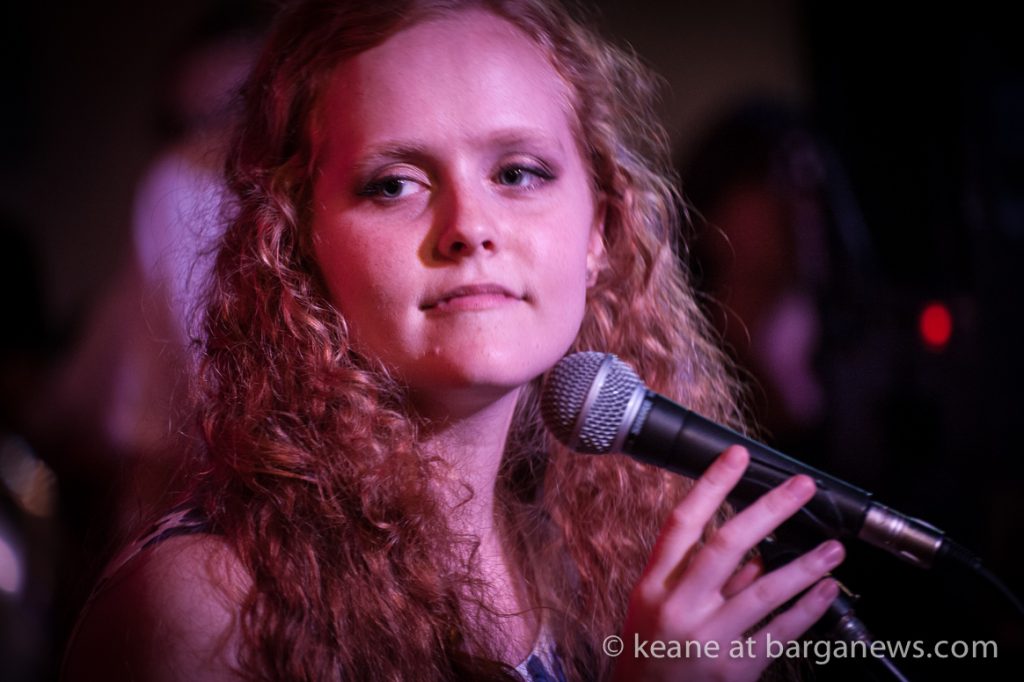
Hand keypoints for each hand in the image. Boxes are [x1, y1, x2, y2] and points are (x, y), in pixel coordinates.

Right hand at [612, 446, 843, 680]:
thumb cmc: (649, 653)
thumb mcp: (653, 607)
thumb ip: (696, 576)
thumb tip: (749, 545)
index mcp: (654, 585)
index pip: (682, 522)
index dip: (712, 485)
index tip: (738, 456)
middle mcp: (680, 607)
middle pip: (727, 545)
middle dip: (770, 509)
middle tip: (801, 488)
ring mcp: (708, 639)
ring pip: (764, 589)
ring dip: (805, 563)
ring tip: (834, 547)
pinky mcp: (734, 669)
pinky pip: (780, 632)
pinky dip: (807, 608)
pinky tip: (827, 590)